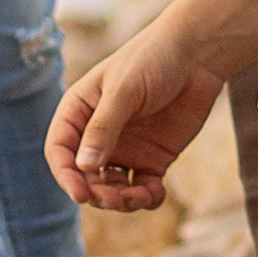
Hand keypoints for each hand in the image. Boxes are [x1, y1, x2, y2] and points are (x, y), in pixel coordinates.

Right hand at [46, 19, 227, 212]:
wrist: (198, 55)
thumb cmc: (153, 59)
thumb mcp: (124, 90)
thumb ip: (103, 128)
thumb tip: (84, 167)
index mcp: (80, 111)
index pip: (60, 150)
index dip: (65, 175)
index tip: (79, 194)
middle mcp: (98, 134)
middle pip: (84, 176)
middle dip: (96, 193)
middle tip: (116, 198)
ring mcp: (125, 149)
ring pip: (112, 189)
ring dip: (121, 201)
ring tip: (139, 197)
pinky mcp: (152, 158)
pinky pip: (142, 189)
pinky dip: (147, 198)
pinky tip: (155, 194)